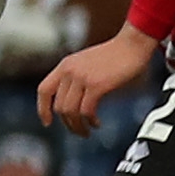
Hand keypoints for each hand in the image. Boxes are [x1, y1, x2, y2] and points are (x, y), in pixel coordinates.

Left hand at [37, 24, 163, 136]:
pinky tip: (96, 123)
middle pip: (58, 106)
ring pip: (70, 111)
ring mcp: (82, 77)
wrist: (132, 44)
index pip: (44, 90)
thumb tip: (72, 100)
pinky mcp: (97, 85)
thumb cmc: (115, 55)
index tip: (47, 122)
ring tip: (87, 131)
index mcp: (65, 65)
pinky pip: (86, 110)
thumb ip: (76, 77)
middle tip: (79, 131)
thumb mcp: (86, 63)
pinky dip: (90, 121)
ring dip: (78, 126)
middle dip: (68, 123)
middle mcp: (69, 71)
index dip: (42, 108)